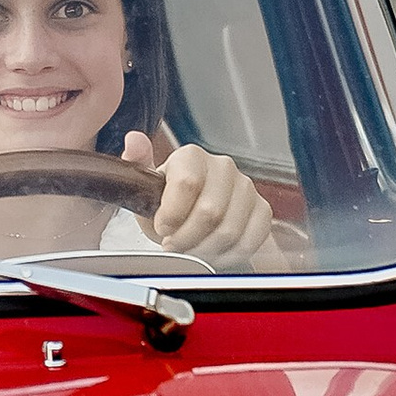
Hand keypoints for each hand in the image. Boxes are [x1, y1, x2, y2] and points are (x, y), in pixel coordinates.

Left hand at [118, 130, 275, 268]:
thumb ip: (137, 165)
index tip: (162, 228)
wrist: (198, 219)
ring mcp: (245, 187)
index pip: (187, 184)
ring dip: (205, 250)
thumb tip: (134, 140)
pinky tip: (213, 254)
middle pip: (209, 212)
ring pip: (229, 230)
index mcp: (191, 157)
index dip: (171, 215)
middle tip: (174, 246)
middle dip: (186, 239)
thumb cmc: (170, 205)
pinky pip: (250, 240)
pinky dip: (227, 256)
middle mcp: (222, 166)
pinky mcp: (262, 209)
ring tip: (191, 250)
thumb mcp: (146, 190)